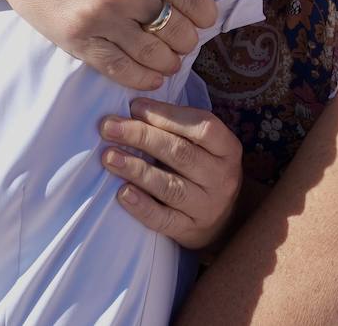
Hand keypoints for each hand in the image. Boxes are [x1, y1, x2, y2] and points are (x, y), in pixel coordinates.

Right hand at [4, 0, 219, 90]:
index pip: (195, 0)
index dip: (206, 14)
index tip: (203, 18)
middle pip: (179, 33)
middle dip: (188, 39)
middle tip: (184, 39)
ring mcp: (103, 18)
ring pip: (154, 56)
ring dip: (169, 62)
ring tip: (169, 59)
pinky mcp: (78, 39)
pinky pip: (120, 69)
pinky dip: (142, 78)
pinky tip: (151, 77)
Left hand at [99, 98, 242, 249]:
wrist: (224, 220)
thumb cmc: (204, 169)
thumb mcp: (203, 146)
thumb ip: (177, 126)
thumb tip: (134, 108)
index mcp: (228, 148)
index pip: (201, 127)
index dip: (167, 115)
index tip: (134, 107)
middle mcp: (222, 178)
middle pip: (181, 153)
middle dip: (141, 137)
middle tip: (109, 127)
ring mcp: (208, 207)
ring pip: (171, 186)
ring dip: (137, 169)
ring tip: (109, 157)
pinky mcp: (190, 230)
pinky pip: (164, 219)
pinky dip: (142, 206)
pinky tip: (122, 193)